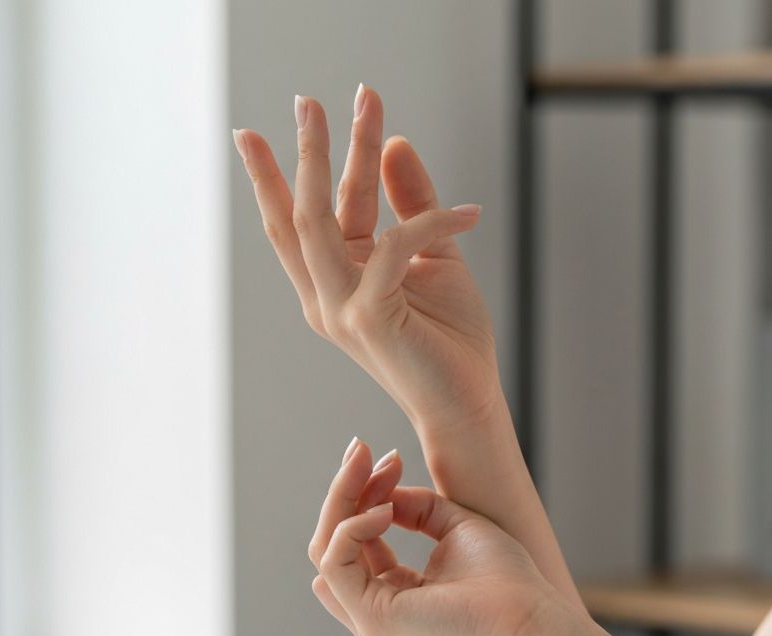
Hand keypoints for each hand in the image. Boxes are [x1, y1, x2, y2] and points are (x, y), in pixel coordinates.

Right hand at [232, 85, 501, 432]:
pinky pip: (393, 245)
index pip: (319, 213)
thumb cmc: (451, 341)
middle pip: (301, 209)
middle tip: (307, 96)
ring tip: (362, 105)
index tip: (314, 109)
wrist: (468, 403)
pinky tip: (470, 212)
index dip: (314, 161)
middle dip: (304, 149)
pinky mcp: (366, 318)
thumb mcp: (435, 259)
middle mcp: (326, 296)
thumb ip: (413, 205)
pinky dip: (430, 220)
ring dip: (335, 156)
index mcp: (337, 283)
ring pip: (318, 218)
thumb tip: (396, 144)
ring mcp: (339, 309)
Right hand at [308, 436, 558, 635]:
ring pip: (326, 550)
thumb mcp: (456, 529)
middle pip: (331, 546)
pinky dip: (353, 526)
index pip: (354, 548)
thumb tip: (381, 493)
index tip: (389, 459)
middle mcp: (374, 616)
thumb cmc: (508, 582)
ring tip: (373, 464)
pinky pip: (335, 562)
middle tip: (362, 448)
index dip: (363, 498)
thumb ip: (417, 509)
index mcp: (393, 601)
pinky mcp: (374, 620)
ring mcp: (370, 623)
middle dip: (345, 491)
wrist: (531, 621)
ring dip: (344, 498)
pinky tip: (385, 508)